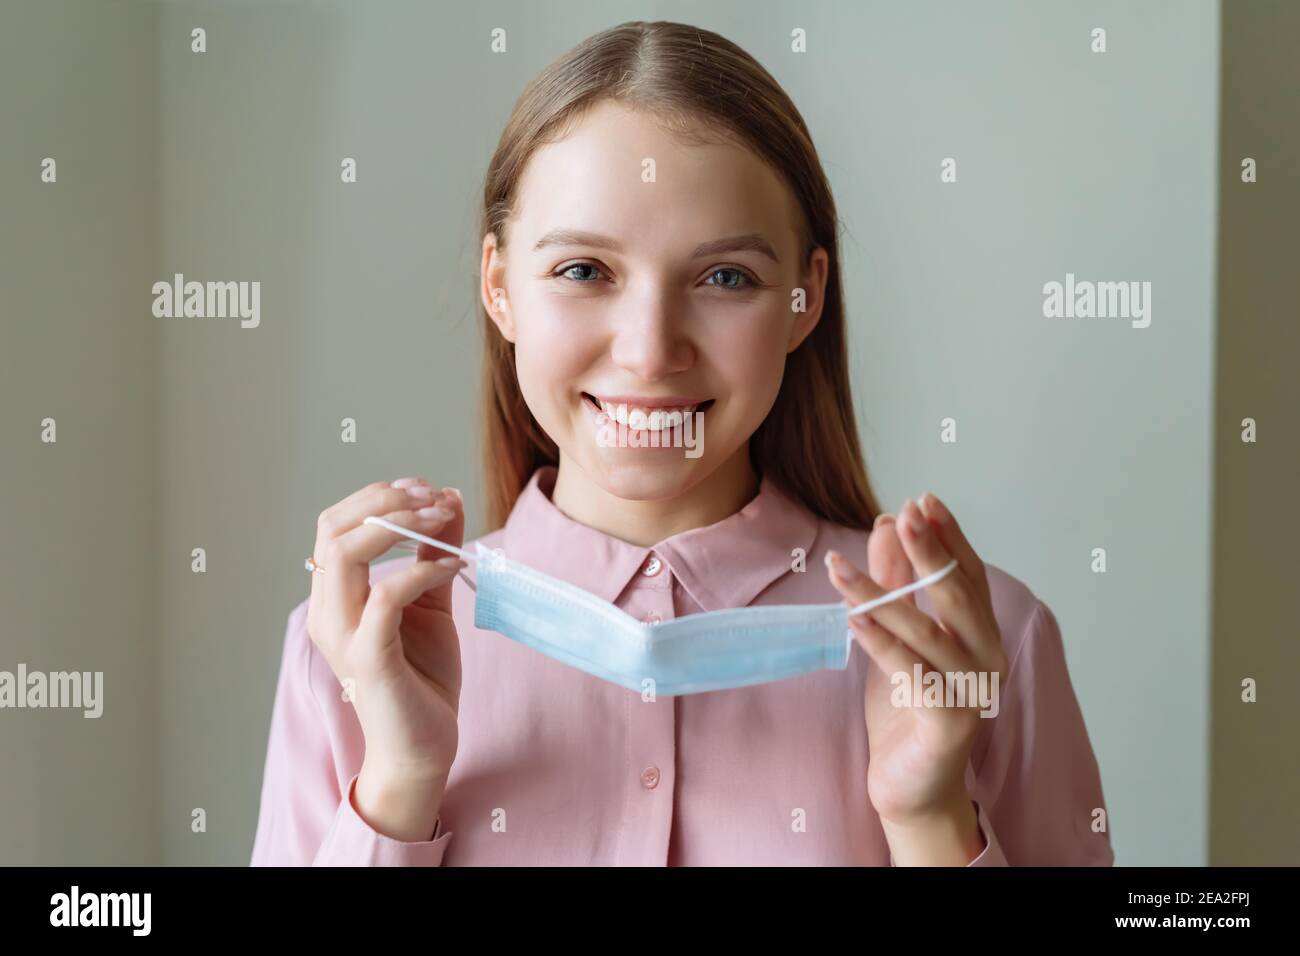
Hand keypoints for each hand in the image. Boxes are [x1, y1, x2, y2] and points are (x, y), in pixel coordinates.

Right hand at [306, 477, 467, 839]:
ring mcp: (343, 634)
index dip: (377, 496)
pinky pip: (385, 598)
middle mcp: (327, 611)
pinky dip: (419, 571)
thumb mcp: (431, 601)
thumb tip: (447, 498)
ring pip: (345, 554)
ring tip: (442, 518)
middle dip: (384, 500)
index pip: (336, 524)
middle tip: (433, 495)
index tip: (425, 486)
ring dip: (397, 525)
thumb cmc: (423, 677)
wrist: (423, 747)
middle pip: (333, 528)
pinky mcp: (367, 659)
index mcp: (336, 595)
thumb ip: (433, 552)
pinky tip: (453, 564)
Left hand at [825, 493, 1007, 863]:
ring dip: (882, 593)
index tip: (921, 499)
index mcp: (980, 634)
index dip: (947, 536)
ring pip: (928, 631)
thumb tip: (885, 525)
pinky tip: (853, 616)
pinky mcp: (948, 722)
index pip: (968, 574)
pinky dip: (882, 642)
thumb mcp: (895, 637)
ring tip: (841, 566)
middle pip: (958, 595)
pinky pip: (911, 672)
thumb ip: (895, 585)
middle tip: (904, 513)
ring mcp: (972, 691)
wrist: (911, 785)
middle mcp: (987, 658)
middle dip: (929, 550)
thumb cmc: (906, 709)